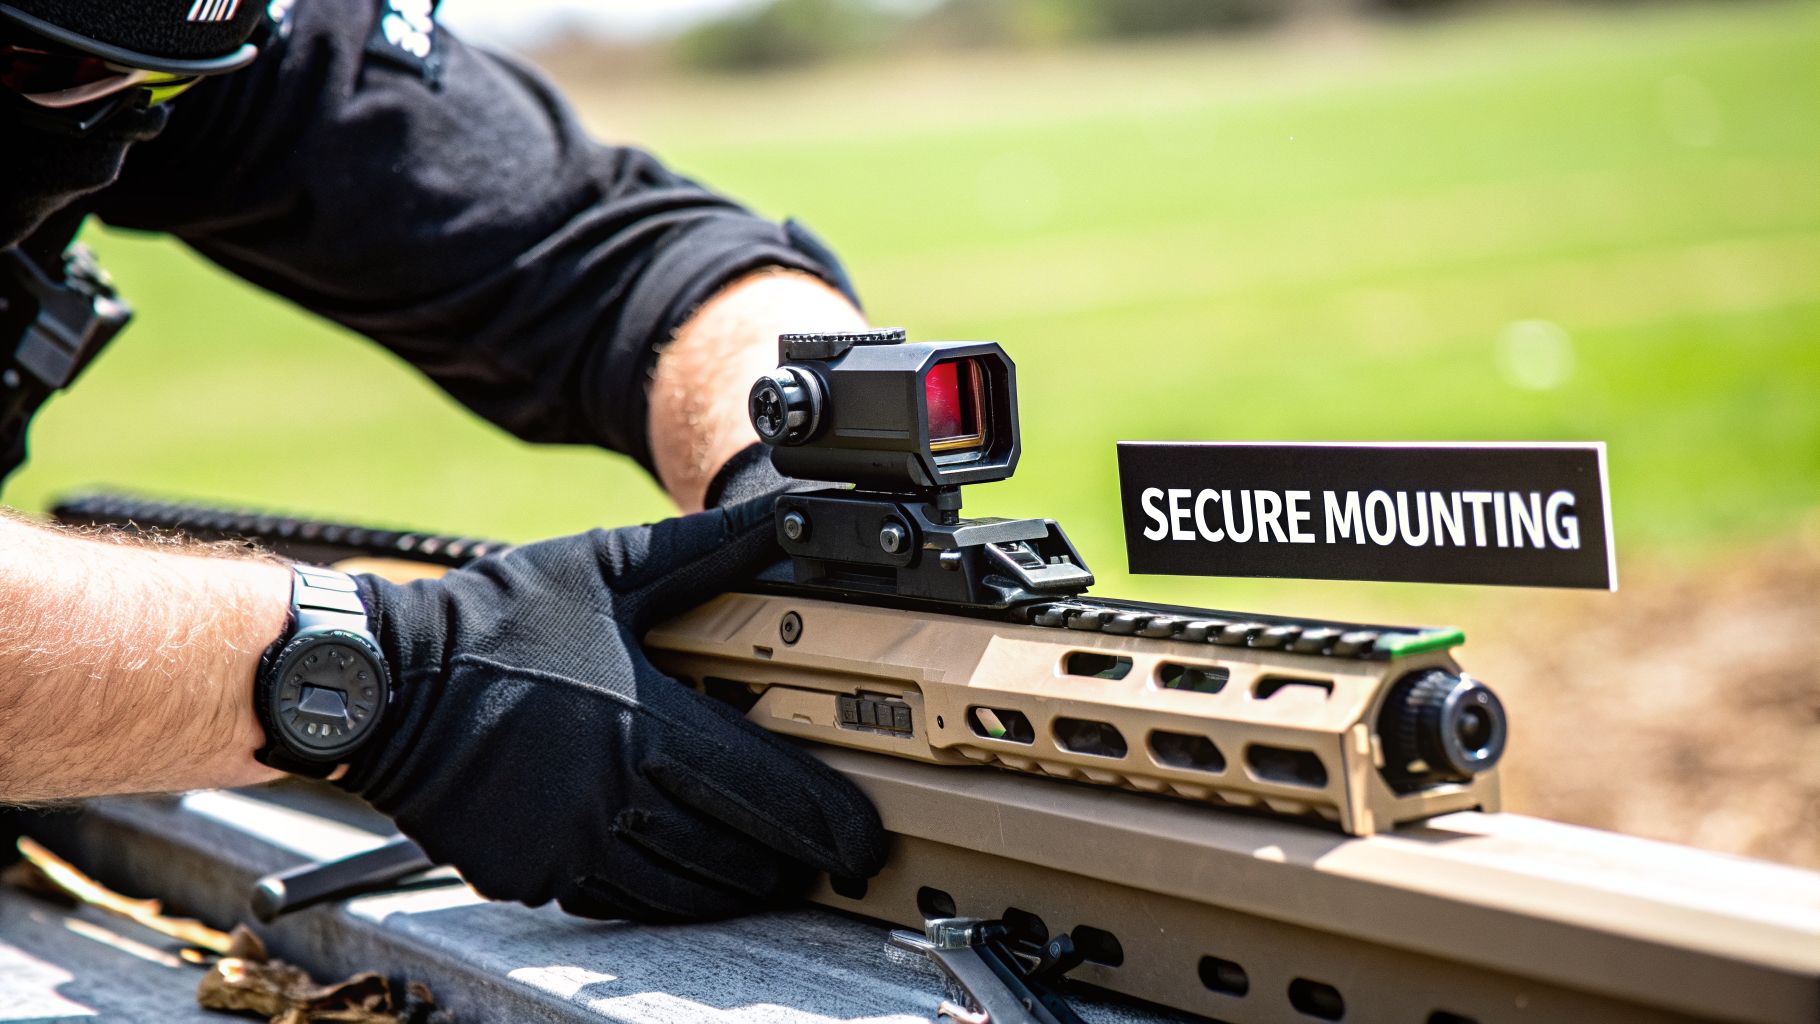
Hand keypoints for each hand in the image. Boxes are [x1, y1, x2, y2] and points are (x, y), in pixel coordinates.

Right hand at [339, 499, 886, 920]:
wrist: (379, 683)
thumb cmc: (495, 622)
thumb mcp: (608, 568)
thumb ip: (707, 552)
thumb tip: (786, 518)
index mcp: (645, 724)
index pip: (766, 794)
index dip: (827, 825)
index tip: (862, 842)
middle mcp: (614, 797)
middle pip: (735, 853)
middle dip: (793, 864)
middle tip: (829, 863)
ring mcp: (568, 844)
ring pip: (681, 889)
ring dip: (733, 884)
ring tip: (768, 872)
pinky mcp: (529, 873)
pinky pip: (616, 899)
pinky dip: (659, 892)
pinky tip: (682, 876)